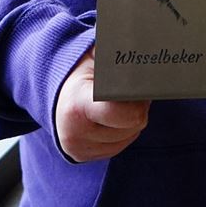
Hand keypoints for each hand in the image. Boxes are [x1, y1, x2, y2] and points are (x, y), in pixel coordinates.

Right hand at [55, 48, 150, 162]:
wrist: (56, 87)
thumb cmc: (83, 67)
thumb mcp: (100, 54)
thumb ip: (122, 55)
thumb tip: (150, 50)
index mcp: (77, 104)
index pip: (124, 114)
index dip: (137, 99)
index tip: (137, 86)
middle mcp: (74, 132)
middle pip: (133, 125)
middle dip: (138, 106)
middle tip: (131, 90)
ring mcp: (77, 148)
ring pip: (130, 136)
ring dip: (132, 119)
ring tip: (120, 100)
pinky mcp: (81, 156)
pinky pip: (119, 146)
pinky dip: (123, 131)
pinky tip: (112, 115)